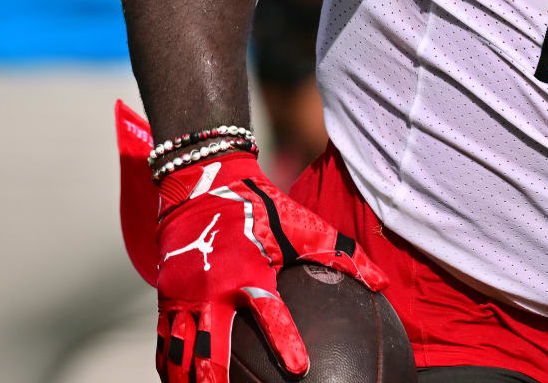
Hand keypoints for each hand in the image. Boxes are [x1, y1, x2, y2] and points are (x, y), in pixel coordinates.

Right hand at [150, 149, 386, 382]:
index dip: (286, 342)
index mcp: (250, 272)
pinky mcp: (168, 295)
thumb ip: (343, 256)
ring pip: (181, 349)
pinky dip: (169, 364)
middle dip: (216, 376)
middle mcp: (214, 287)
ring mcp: (185, 294)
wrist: (205, 185)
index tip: (299, 370)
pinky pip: (165, 339)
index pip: (271, 314)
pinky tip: (177, 380)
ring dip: (189, 377)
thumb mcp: (305, 228)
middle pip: (210, 345)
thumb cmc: (263, 209)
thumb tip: (381, 283)